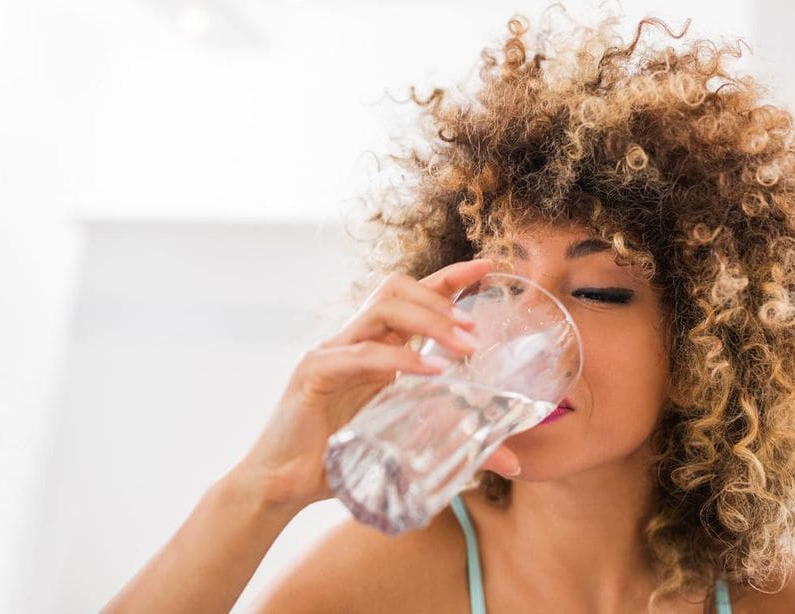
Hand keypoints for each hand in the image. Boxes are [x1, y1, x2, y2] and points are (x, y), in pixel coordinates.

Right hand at [234, 258, 521, 512]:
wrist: (283, 486)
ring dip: (429, 320)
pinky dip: (400, 359)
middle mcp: (353, 339)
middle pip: (397, 289)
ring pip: (381, 309)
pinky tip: (431, 373)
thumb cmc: (342, 461)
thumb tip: (511, 461)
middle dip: (442, 299)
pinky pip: (362, 355)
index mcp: (374, 346)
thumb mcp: (407, 444)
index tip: (490, 267)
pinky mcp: (313, 373)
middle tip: (478, 329)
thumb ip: (456, 443)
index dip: (450, 277)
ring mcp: (331, 351)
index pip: (413, 296)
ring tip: (464, 346)